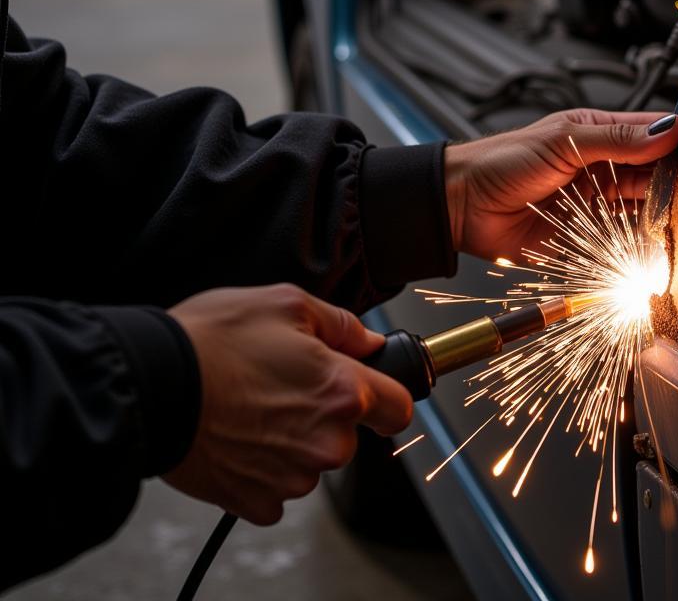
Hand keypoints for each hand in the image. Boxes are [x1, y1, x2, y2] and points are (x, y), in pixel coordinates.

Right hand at [165, 284, 411, 524]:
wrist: (150, 386)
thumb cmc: (213, 340)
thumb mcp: (286, 304)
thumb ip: (341, 324)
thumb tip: (368, 341)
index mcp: (341, 391)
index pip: (399, 408)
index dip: (388, 395)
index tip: (374, 390)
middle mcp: (325, 442)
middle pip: (349, 435)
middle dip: (327, 414)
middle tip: (285, 385)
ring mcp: (291, 477)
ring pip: (312, 461)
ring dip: (294, 441)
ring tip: (253, 407)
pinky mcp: (256, 501)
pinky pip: (277, 489)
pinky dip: (263, 468)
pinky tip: (240, 437)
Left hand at [446, 108, 677, 260]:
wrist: (462, 205)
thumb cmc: (502, 161)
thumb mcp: (563, 140)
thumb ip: (617, 139)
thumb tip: (668, 131)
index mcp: (599, 133)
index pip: (651, 133)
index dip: (677, 141)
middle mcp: (602, 168)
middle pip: (654, 175)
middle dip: (675, 182)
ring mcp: (596, 203)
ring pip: (643, 209)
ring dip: (661, 215)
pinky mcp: (587, 238)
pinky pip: (622, 242)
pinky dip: (640, 245)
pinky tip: (655, 244)